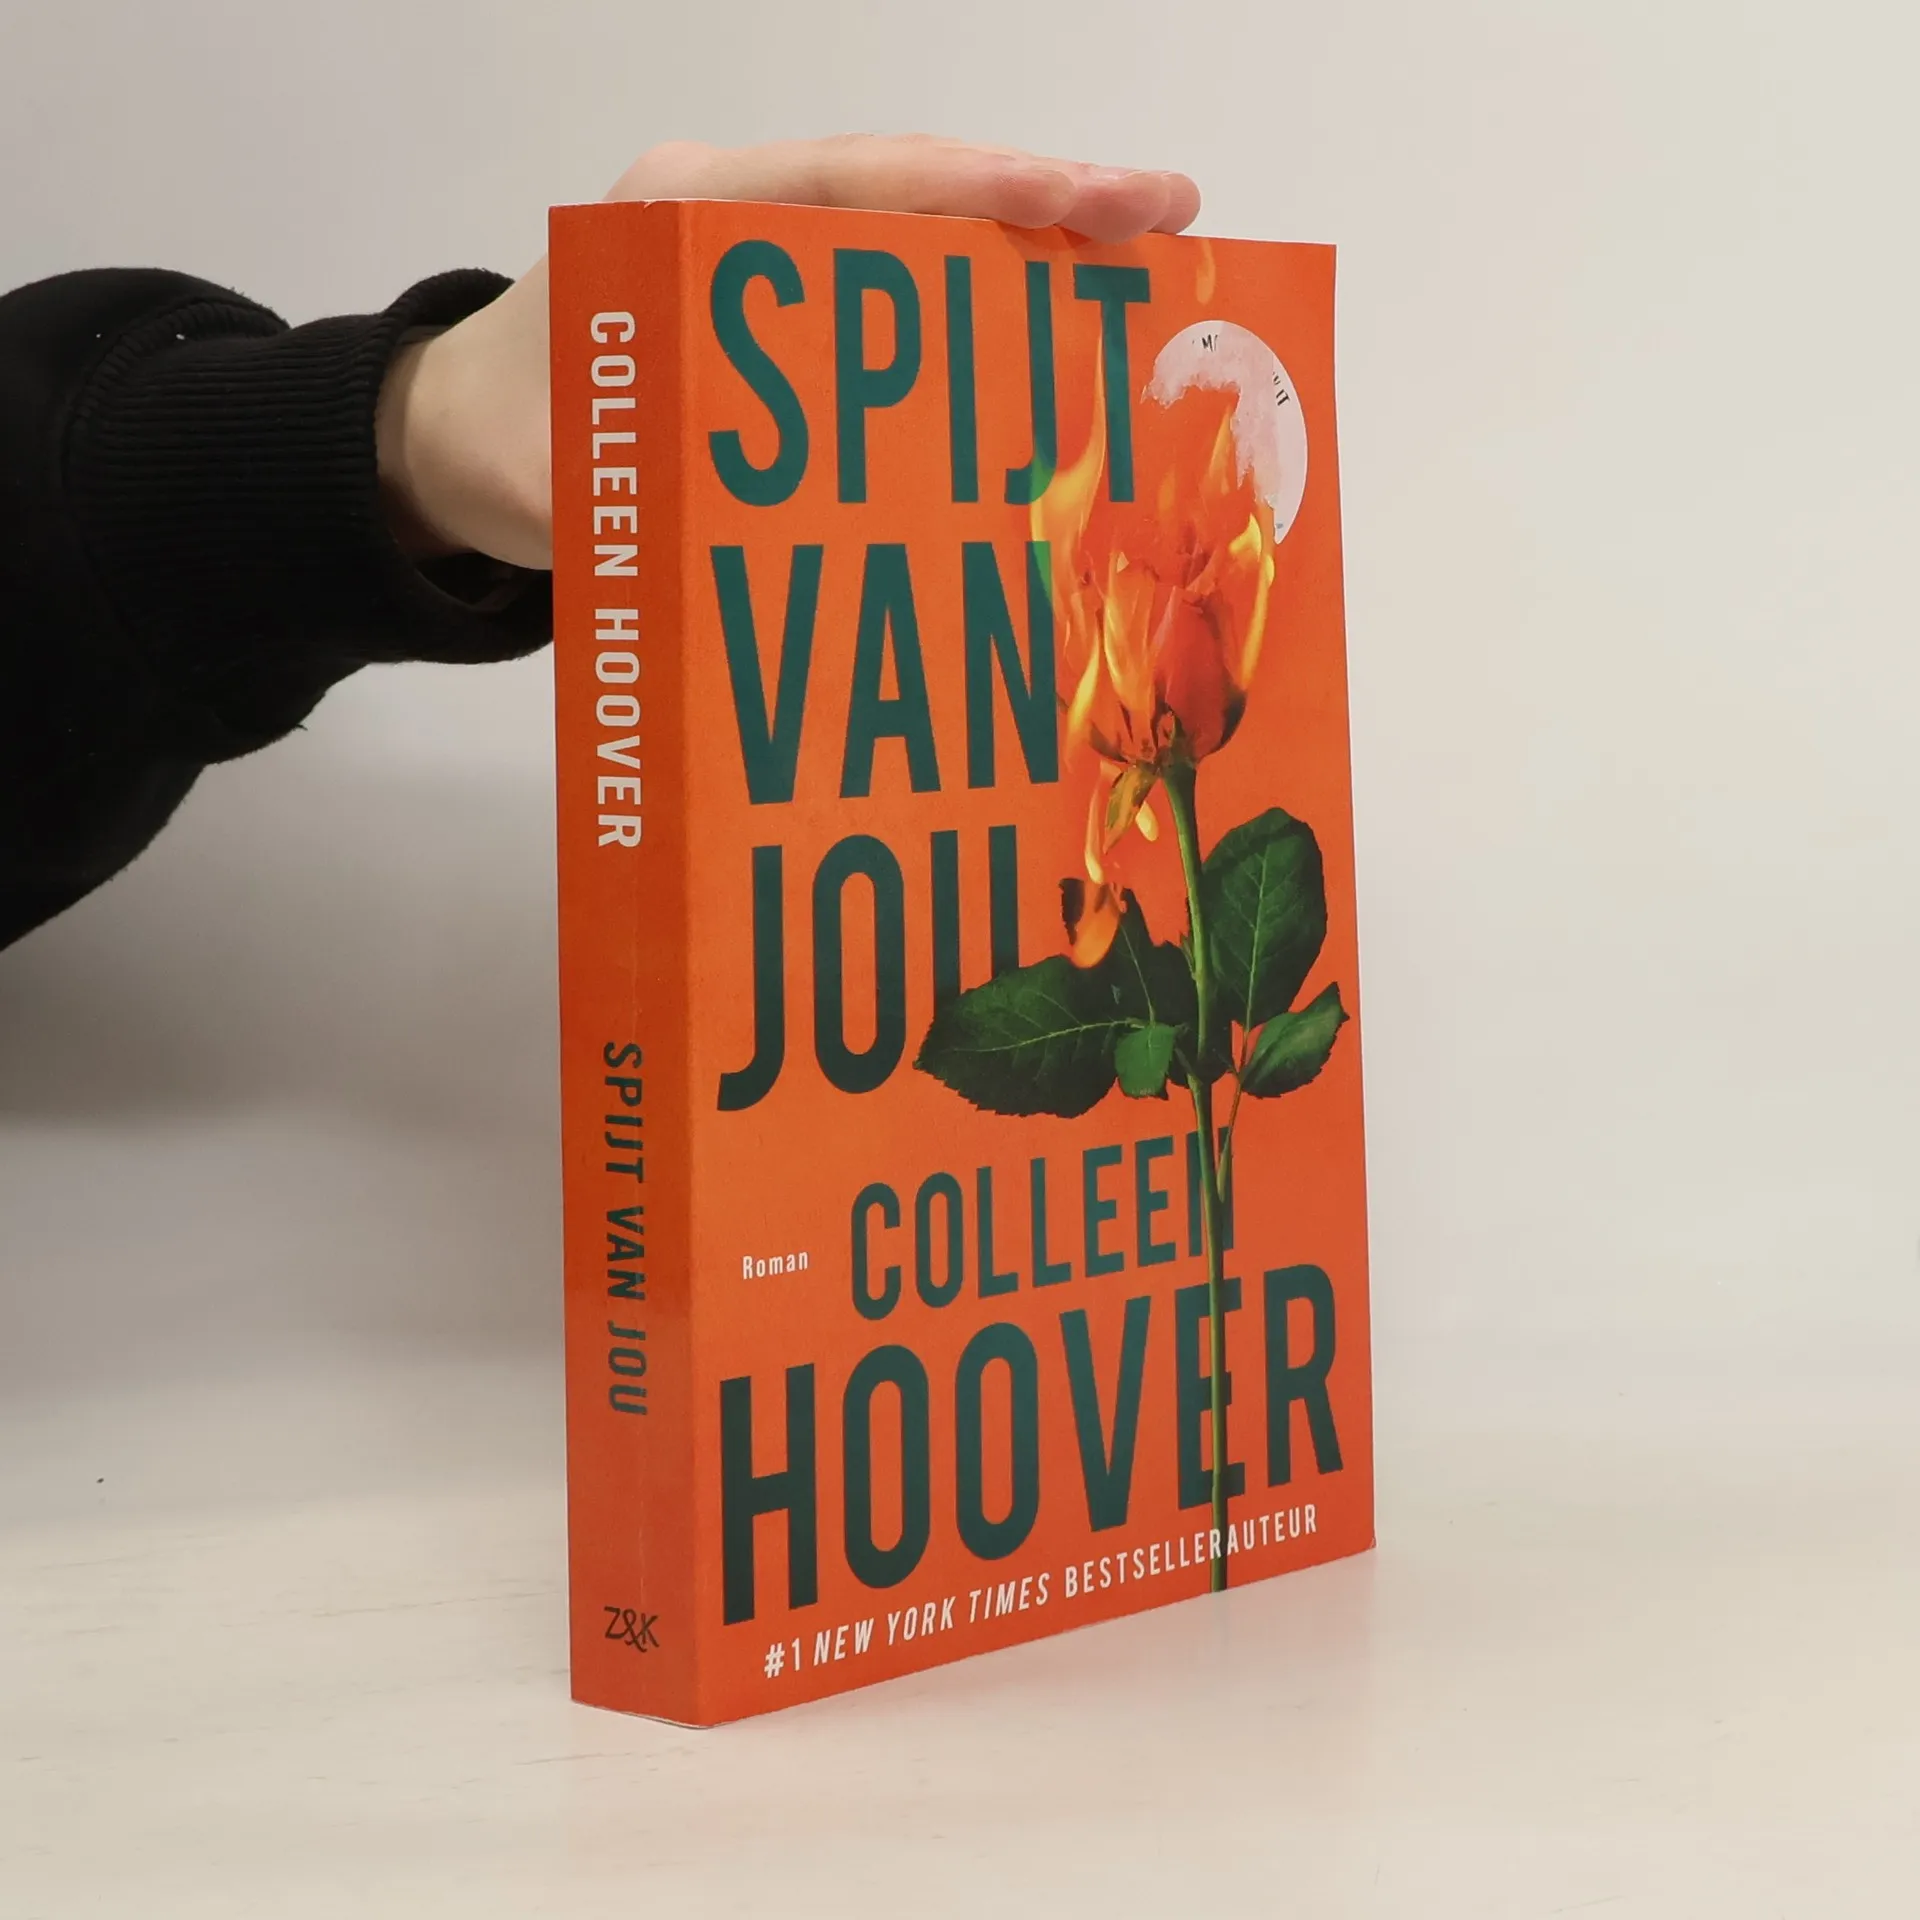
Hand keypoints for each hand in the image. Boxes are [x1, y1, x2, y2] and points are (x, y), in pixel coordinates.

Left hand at [377, 135, 1202, 569]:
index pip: (861, 182)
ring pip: (913, 237)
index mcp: (684, 220)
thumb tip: (765, 539)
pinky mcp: (773, 313)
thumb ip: (638, 495)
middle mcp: (733, 218)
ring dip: (1022, 257)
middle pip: (913, 192)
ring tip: (1138, 286)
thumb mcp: (552, 477)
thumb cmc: (498, 444)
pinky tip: (1043, 346)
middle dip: (1043, 205)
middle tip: (1169, 227)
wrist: (444, 440)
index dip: (987, 191)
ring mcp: (758, 261)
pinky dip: (970, 311)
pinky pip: (889, 295)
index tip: (1101, 205)